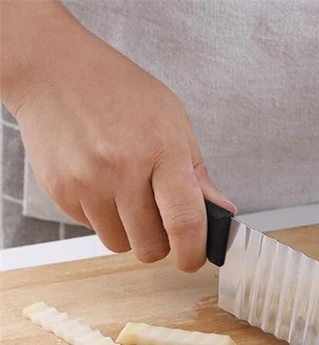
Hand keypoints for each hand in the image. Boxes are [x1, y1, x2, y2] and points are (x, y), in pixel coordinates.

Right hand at [7, 3, 234, 271]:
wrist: (54, 69)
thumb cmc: (121, 93)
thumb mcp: (174, 123)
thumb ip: (198, 175)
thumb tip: (222, 213)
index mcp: (162, 150)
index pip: (185, 223)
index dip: (193, 253)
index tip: (194, 259)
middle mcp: (122, 169)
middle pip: (151, 246)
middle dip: (162, 244)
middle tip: (161, 222)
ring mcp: (87, 182)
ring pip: (120, 244)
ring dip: (131, 233)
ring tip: (129, 199)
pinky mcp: (61, 192)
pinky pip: (93, 229)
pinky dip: (104, 218)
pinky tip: (103, 186)